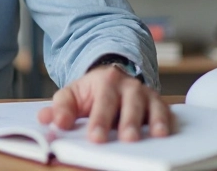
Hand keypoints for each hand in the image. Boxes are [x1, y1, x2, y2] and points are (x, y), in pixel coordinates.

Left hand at [37, 64, 172, 142]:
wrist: (111, 77)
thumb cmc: (90, 92)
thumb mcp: (71, 94)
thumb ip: (60, 108)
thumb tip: (49, 120)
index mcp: (105, 81)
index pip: (102, 102)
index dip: (99, 120)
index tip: (96, 138)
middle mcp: (128, 86)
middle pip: (129, 104)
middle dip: (128, 122)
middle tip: (127, 139)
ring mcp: (145, 94)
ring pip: (151, 106)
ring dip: (153, 121)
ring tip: (154, 136)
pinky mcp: (158, 103)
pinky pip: (166, 111)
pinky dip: (167, 121)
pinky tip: (166, 132)